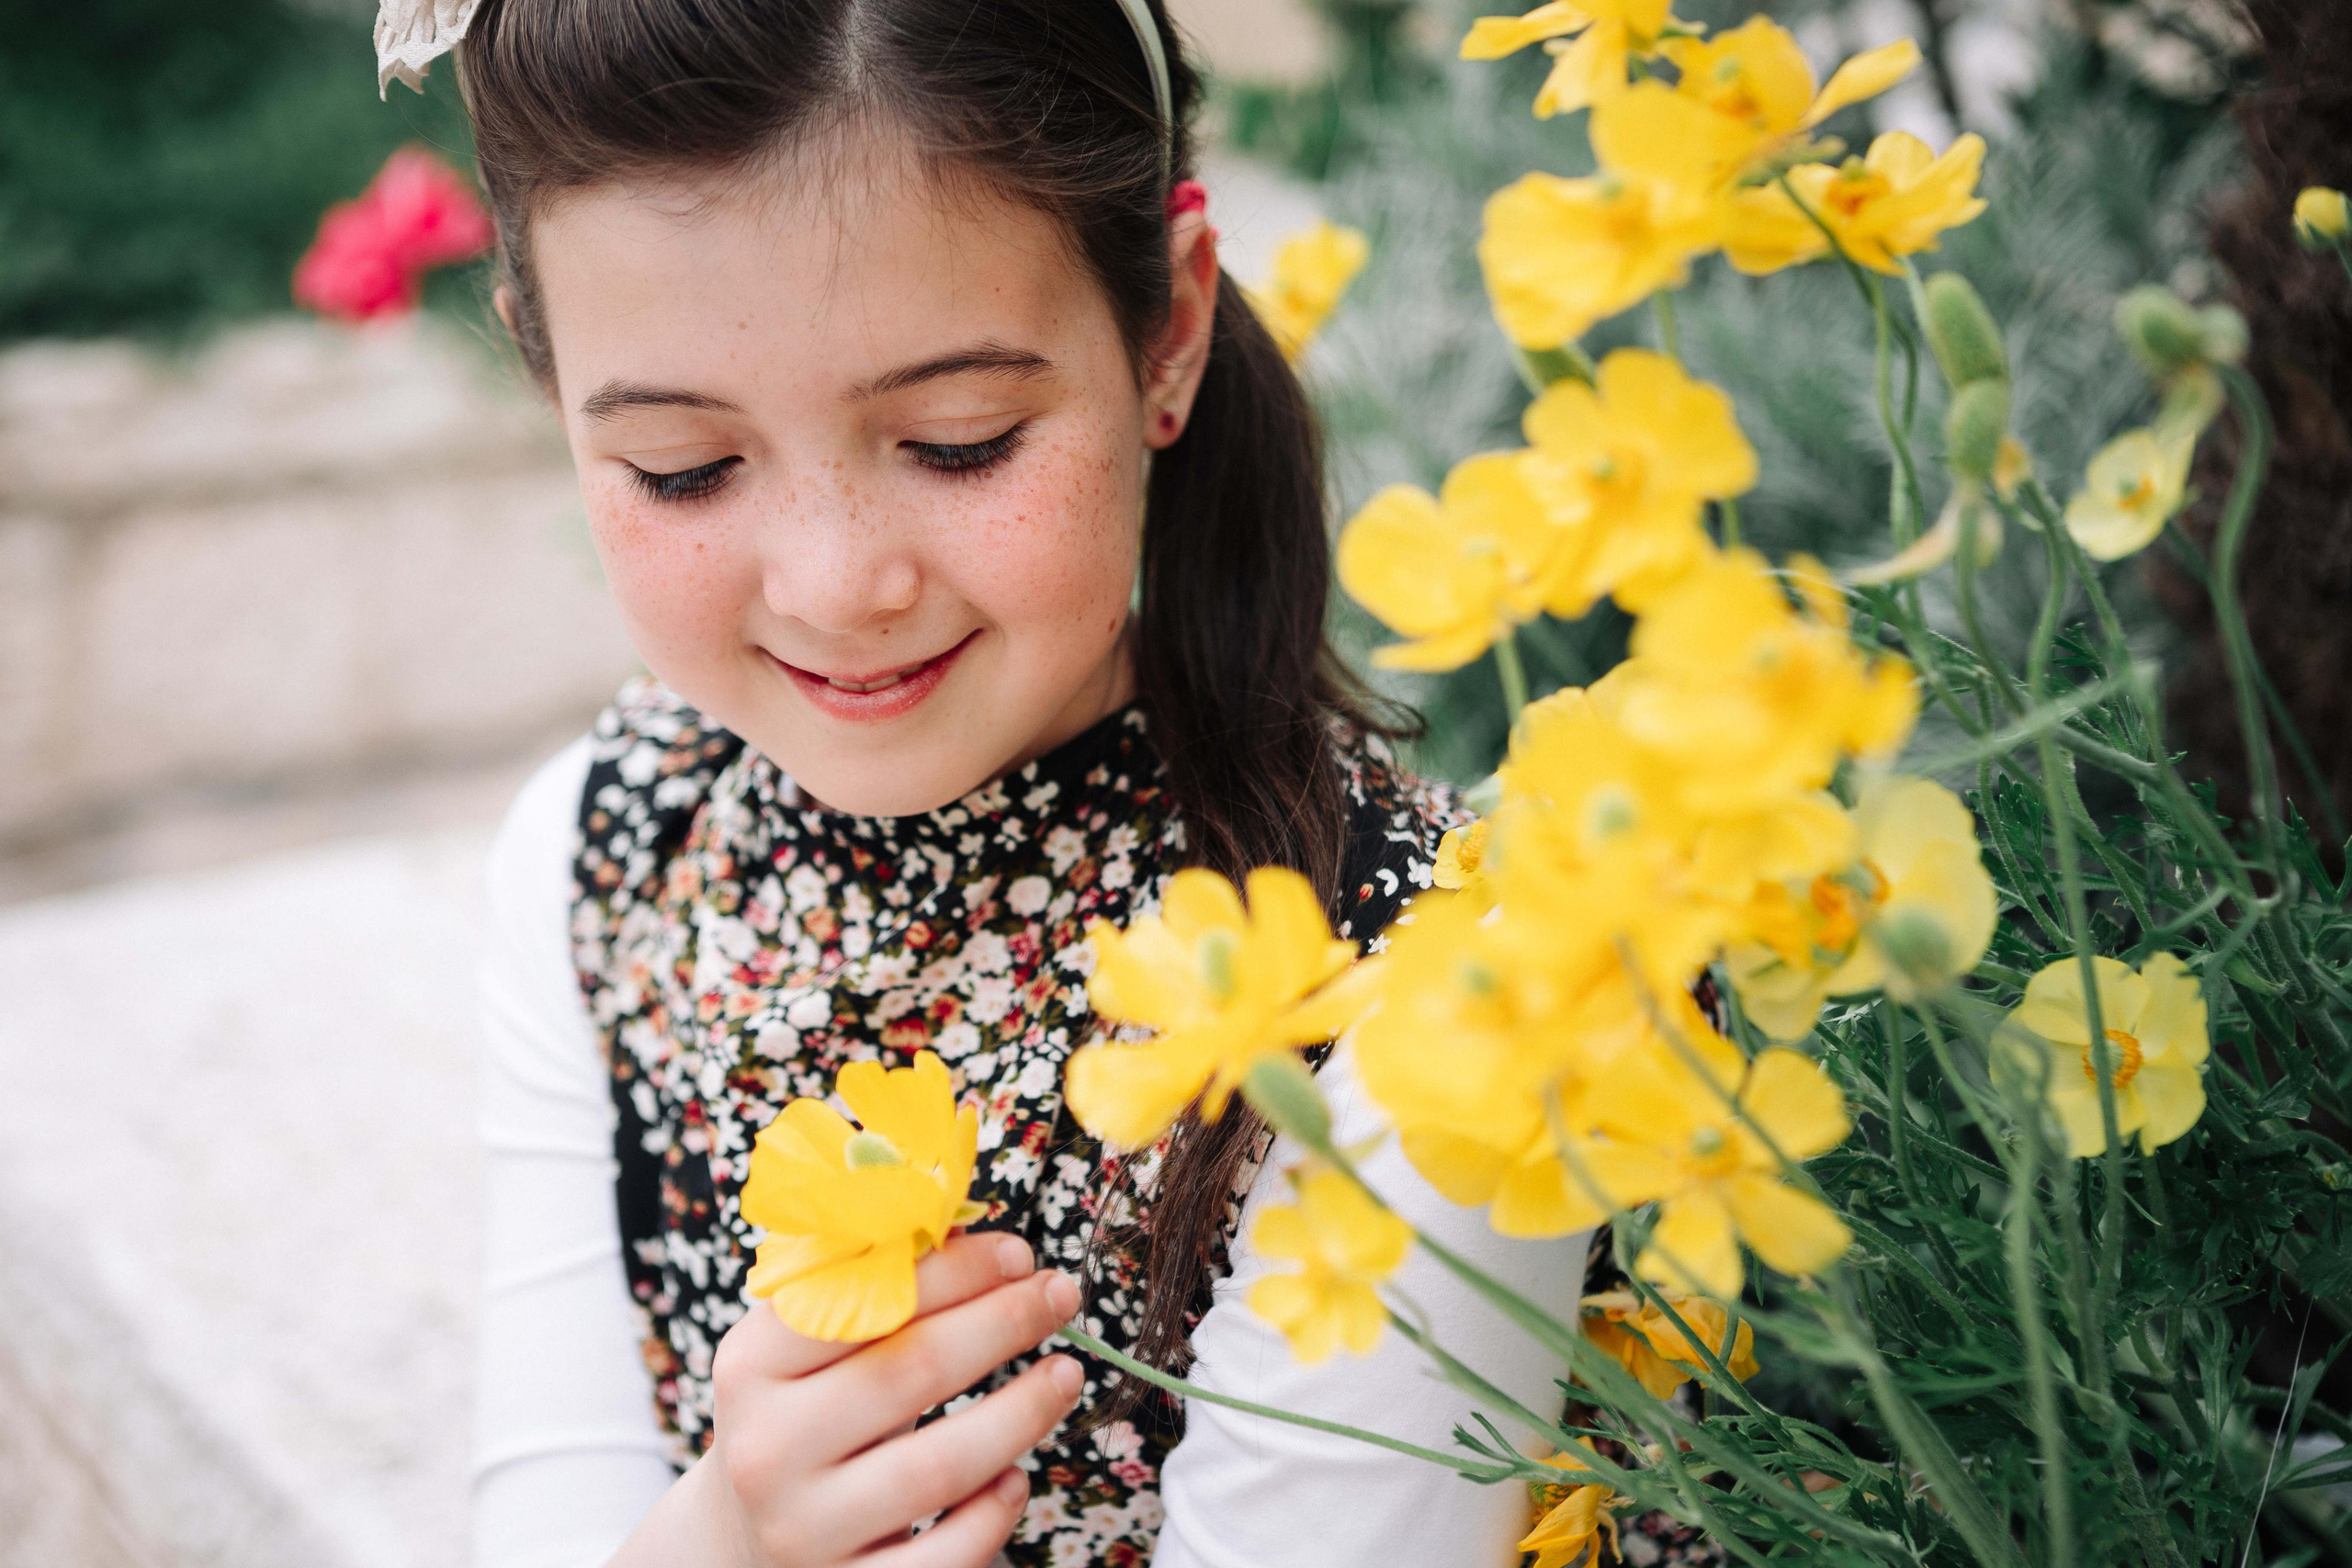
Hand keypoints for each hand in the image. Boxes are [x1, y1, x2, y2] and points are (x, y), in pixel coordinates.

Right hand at [611, 1230, 1083, 1567]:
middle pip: (911, 1373)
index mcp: (750, 1365)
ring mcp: (806, 1530)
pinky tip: (1014, 1478)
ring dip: (1020, 1413)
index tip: (1021, 1252)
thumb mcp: (804, 1350)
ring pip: (938, 1468)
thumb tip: (974, 1231)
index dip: (954, 1271)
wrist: (740, 1545)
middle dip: (1003, 1324)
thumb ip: (871, 1290)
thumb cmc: (800, 1419)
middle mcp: (767, 1449)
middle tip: (1062, 1295)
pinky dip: (992, 1514)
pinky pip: (944, 1556)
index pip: (862, 1302)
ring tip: (1066, 1374)